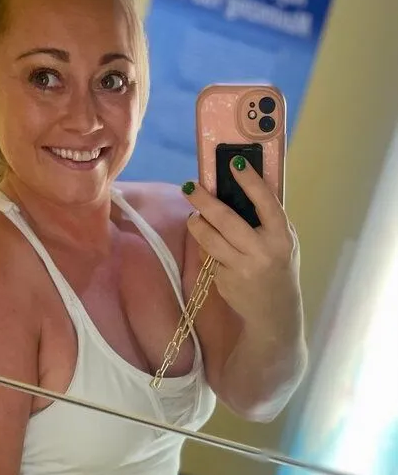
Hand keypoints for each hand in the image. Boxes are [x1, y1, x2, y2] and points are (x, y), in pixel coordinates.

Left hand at [183, 157, 300, 330]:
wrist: (274, 312)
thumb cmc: (280, 268)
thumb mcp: (285, 243)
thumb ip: (269, 220)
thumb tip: (241, 189)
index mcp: (281, 237)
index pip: (266, 203)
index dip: (250, 181)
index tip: (234, 162)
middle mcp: (261, 251)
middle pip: (226, 220)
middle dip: (204, 201)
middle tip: (189, 187)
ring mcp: (241, 268)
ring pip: (210, 239)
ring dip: (197, 224)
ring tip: (194, 216)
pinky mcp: (225, 281)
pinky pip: (209, 256)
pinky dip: (206, 247)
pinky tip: (210, 245)